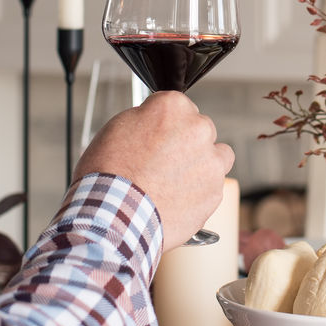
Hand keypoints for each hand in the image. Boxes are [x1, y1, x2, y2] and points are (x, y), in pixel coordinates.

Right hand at [74, 90, 233, 251]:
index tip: (157, 137)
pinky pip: (213, 186)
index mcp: (173, 107)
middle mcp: (198, 129)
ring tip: (175, 182)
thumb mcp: (117, 129)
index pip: (178, 106)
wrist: (114, 219)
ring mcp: (211, 161)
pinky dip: (200, 192)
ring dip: (202, 164)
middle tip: (164, 163)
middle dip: (186, 143)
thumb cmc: (109, 175)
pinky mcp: (215, 192)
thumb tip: (157, 121)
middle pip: (200, 129)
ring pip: (217, 156)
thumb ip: (148, 119)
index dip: (165, 124)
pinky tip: (177, 200)